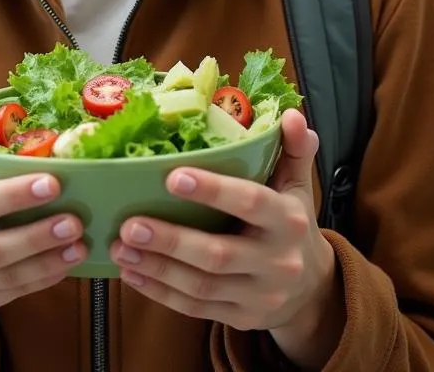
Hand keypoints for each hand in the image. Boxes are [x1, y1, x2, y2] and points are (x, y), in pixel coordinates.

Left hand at [111, 109, 344, 367]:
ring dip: (156, 268)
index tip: (171, 177)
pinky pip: (195, 308)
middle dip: (170, 241)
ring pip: (201, 286)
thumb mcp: (298, 186)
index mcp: (288, 220)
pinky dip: (160, 292)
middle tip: (130, 225)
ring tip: (121, 247)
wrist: (312, 289)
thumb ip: (291, 150)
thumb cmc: (292, 224)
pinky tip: (132, 273)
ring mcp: (259, 296)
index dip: (212, 190)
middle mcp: (276, 262)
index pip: (251, 202)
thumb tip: (290, 114)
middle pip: (218, 255)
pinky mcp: (241, 319)